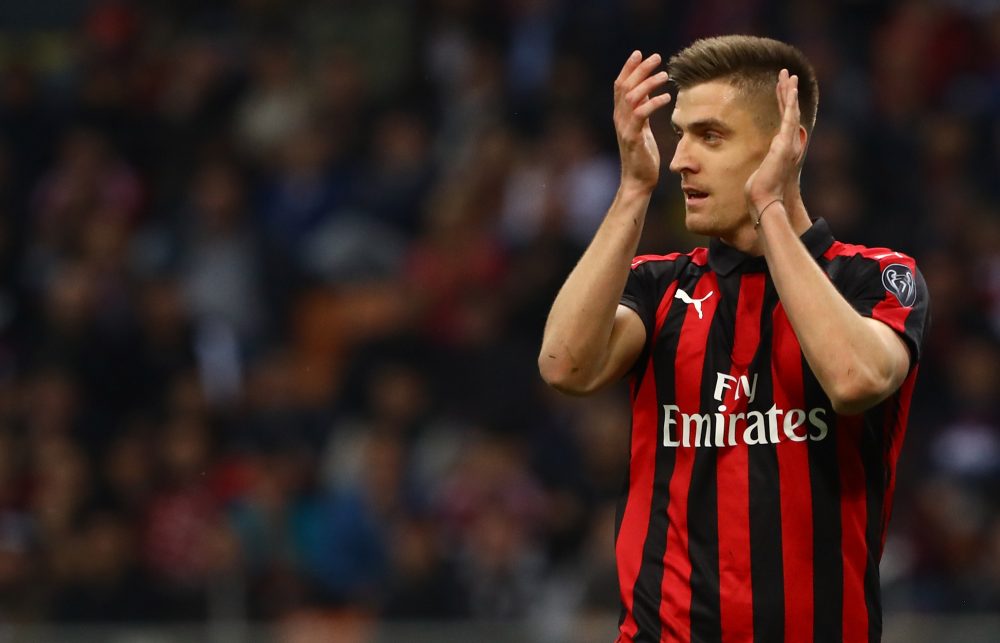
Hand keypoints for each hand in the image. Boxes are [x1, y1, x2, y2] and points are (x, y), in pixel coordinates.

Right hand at [613, 51, 671, 190]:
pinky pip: (641, 115)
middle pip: (624, 86)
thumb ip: (642, 109)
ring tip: (664, 75)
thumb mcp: (642, 127)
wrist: (638, 180)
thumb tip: (649, 90)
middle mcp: (619, 119)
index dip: (628, 68)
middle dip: (639, 69)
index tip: (640, 53)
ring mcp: (625, 128)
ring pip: (631, 97)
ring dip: (648, 83)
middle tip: (656, 57)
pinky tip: (667, 97)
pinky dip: (654, 103)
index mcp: (621, 115)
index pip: (620, 85)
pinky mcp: (633, 138)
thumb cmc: (643, 155)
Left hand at [744, 69, 804, 216]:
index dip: (782, 103)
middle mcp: (789, 143)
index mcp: (782, 147)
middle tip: (787, 74)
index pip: (783, 120)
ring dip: (790, 91)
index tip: (781, 89)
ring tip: (789, 75)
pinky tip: (791, 88)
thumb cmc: (760, 191)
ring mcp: (789, 143)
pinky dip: (791, 102)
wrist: (765, 200)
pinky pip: (789, 118)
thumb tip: (756, 168)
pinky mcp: (785, 144)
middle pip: (789, 111)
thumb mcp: (760, 173)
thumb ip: (762, 166)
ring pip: (791, 111)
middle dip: (787, 92)